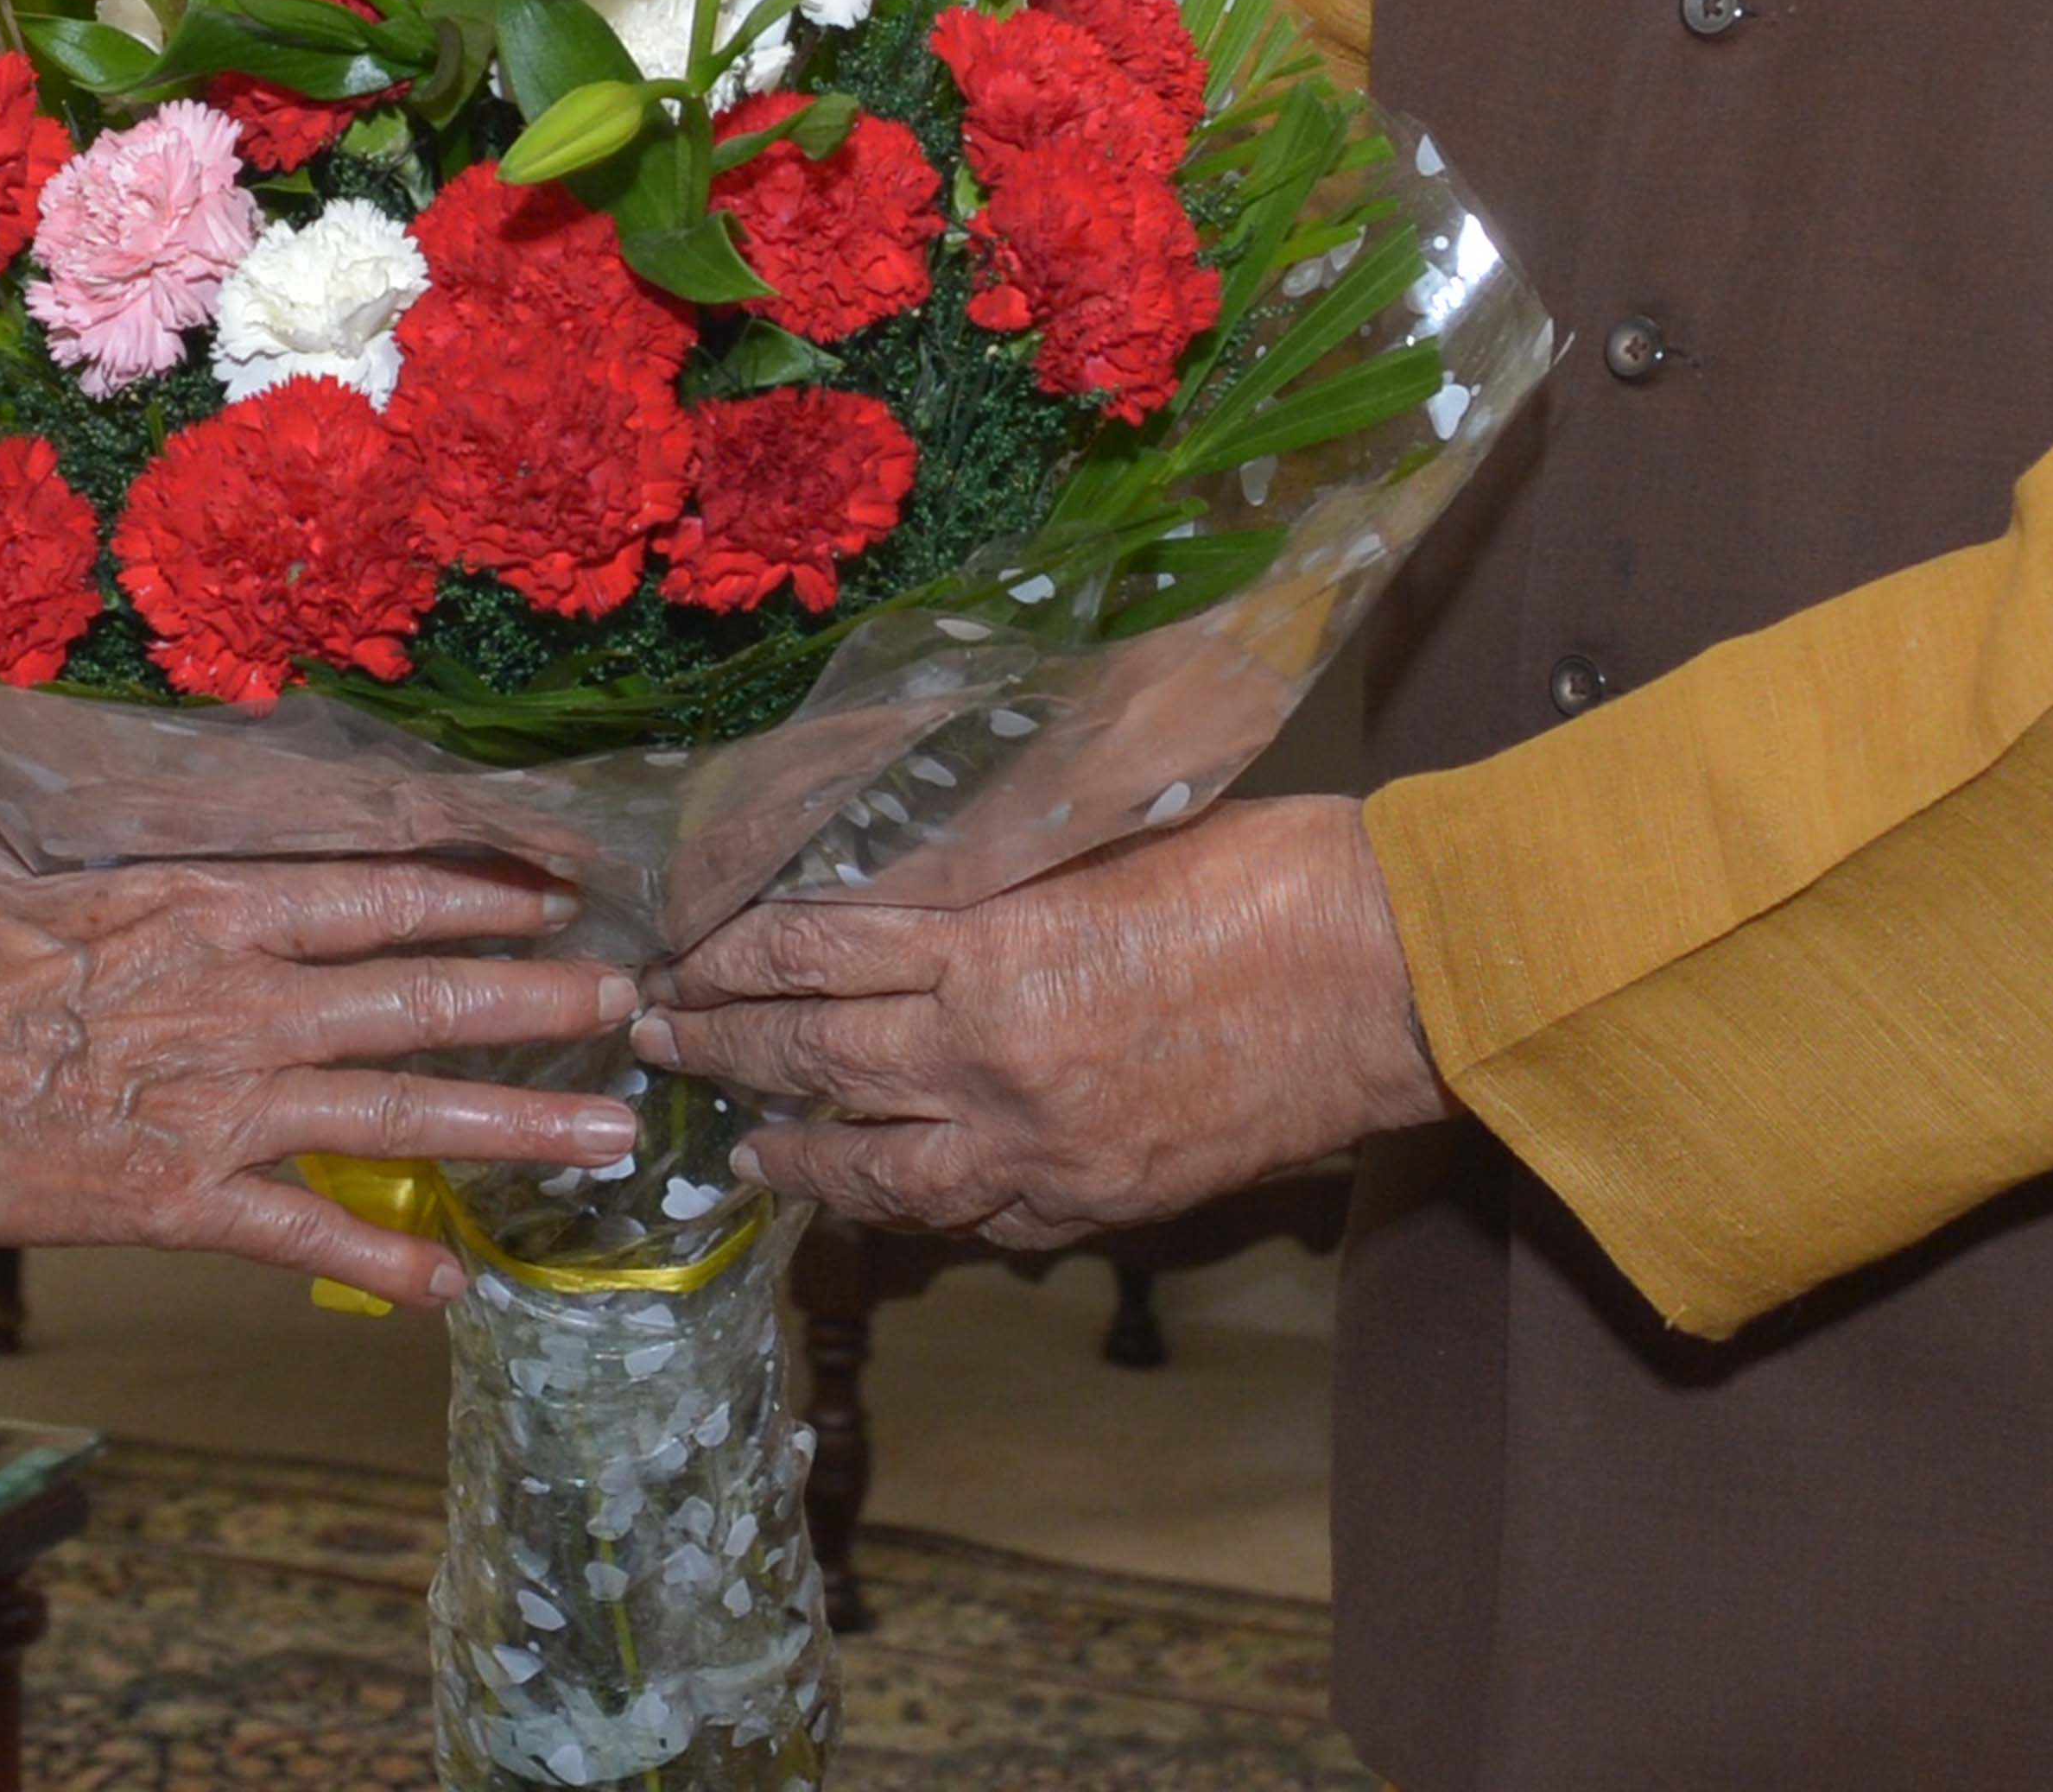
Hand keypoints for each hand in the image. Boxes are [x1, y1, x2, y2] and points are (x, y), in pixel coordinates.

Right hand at [0, 840, 651, 1307]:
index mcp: (208, 905)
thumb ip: (88, 807)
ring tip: (607, 1134)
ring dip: (515, 1121)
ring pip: (403, 1107)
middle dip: (541, 1000)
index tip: (557, 889)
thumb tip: (93, 730)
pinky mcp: (182, 1196)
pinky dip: (386, 1257)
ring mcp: (223, 1102)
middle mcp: (243, 997)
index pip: (380, 891)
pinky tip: (456, 1284)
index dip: (479, 892)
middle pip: (426, 993)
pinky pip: (308, 1231)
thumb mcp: (16, 846)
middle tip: (634, 1006)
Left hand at [632, 795, 1441, 1244]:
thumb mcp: (1096, 834)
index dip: (730, 957)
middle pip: (820, 1062)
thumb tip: (894, 873)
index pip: (813, 953)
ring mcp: (1049, 1147)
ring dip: (801, 1157)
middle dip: (724, 1049)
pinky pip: (984, 1219)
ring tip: (745, 1148)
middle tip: (657, 1038)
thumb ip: (989, 869)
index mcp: (990, 948)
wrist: (1395, 972)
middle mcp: (996, 1060)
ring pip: (883, 1172)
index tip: (675, 956)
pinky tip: (887, 1201)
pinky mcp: (1107, 1199)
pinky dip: (921, 1210)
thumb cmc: (1262, 867)